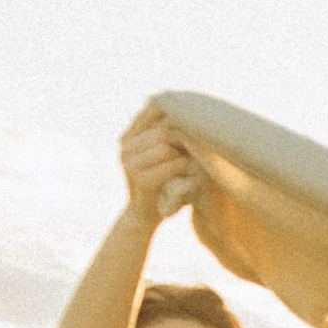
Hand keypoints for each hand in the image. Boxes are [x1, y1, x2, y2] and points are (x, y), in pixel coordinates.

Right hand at [117, 105, 195, 224]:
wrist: (146, 214)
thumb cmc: (165, 182)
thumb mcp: (167, 156)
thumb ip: (171, 137)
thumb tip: (195, 112)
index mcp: (130, 136)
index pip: (154, 116)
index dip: (178, 121)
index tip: (201, 128)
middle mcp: (125, 146)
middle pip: (161, 131)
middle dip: (183, 139)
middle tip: (202, 147)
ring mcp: (128, 161)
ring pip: (164, 147)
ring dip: (184, 154)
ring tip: (196, 161)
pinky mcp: (137, 178)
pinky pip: (166, 167)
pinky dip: (182, 168)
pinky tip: (191, 170)